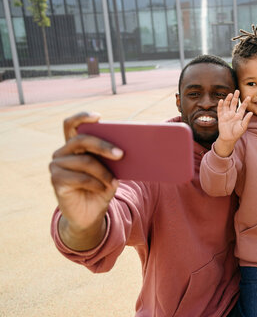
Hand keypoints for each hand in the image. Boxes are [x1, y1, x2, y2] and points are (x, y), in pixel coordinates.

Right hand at [49, 112, 122, 250]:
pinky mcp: (56, 180)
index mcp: (74, 145)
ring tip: (115, 181)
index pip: (71, 124)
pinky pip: (80, 177)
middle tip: (122, 154)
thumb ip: (112, 157)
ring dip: (104, 172)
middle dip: (103, 146)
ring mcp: (56, 166)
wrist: (90, 214)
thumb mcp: (110, 170)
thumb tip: (126, 148)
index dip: (82, 117)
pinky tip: (104, 188)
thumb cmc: (102, 187)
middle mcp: (62, 152)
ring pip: (84, 161)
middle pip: (81, 140)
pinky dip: (96, 183)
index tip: (99, 117)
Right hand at [214, 90, 252, 156]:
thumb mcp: (243, 127)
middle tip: (237, 91)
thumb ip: (246, 119)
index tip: (249, 97)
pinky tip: (221, 100)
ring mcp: (226, 115)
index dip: (245, 102)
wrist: (229, 139)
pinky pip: (220, 110)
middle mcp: (233, 113)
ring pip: (227, 105)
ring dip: (228, 100)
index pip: (242, 107)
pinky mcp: (221, 117)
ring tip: (230, 94)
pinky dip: (220, 105)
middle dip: (236, 97)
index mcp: (239, 115)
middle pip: (234, 103)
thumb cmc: (237, 133)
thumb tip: (251, 112)